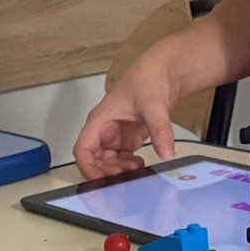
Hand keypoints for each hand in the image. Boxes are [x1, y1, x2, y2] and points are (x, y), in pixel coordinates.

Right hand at [72, 61, 177, 178]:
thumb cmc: (148, 78)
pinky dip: (129, 166)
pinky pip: (122, 159)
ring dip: (119, 170)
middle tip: (125, 177)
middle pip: (94, 159)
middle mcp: (105, 129)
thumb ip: (160, 130)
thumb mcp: (154, 105)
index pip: (83, 149)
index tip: (101, 178)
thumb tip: (166, 152)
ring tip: (136, 169)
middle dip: (107, 171)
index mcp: (100, 119)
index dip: (88, 167)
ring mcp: (116, 134)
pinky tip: (141, 166)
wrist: (164, 72)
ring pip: (108, 162)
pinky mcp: (129, 138)